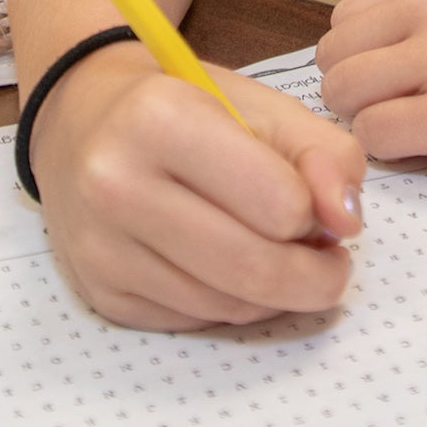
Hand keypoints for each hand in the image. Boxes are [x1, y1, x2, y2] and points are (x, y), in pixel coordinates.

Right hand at [32, 45, 365, 330]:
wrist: (80, 122)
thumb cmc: (183, 107)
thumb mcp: (260, 106)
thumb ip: (323, 153)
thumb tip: (347, 221)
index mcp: (160, 119)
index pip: (279, 204)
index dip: (316, 211)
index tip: (316, 202)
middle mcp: (116, 184)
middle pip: (255, 269)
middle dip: (316, 277)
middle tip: (331, 261)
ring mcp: (100, 246)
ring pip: (228, 306)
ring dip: (274, 293)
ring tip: (277, 254)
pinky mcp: (100, 292)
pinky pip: (194, 320)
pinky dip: (230, 304)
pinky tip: (226, 266)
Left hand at [317, 0, 426, 183]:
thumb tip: (375, 66)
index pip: (346, 20)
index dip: (363, 62)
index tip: (397, 87)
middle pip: (334, 59)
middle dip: (357, 96)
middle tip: (405, 119)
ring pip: (344, 96)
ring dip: (372, 125)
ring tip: (425, 136)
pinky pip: (376, 138)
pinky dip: (396, 155)